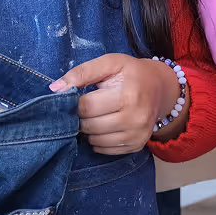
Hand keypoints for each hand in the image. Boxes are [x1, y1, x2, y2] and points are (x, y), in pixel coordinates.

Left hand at [50, 54, 182, 154]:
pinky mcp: (137, 146)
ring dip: (88, 130)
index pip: (87, 107)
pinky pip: (105, 150)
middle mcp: (135, 119)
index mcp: (128, 95)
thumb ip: (81, 72)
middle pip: (90, 126)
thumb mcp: (110, 63)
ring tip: (94, 116)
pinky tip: (103, 126)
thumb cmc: (131, 73)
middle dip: (81, 117)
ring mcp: (137, 135)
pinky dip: (98, 140)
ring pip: (95, 141)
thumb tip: (54, 89)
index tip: (76, 97)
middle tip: (85, 107)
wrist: (160, 88)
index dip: (75, 103)